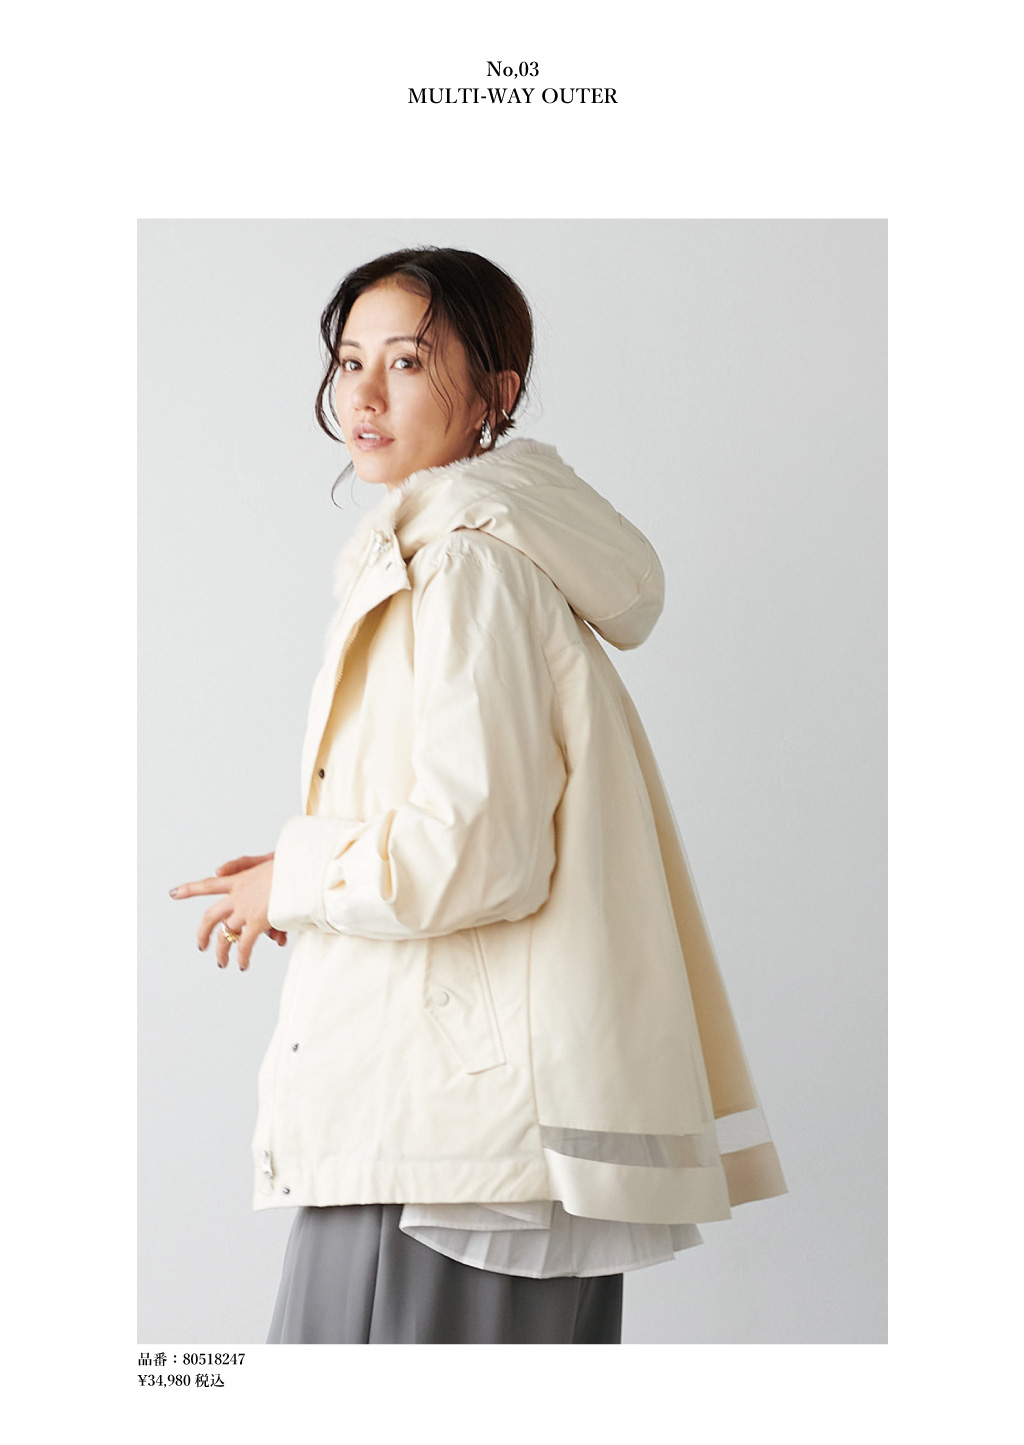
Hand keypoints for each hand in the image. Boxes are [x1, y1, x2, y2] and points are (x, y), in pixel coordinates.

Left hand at [170, 855, 284, 970]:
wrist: (303, 868)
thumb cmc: (291, 863)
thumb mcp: (265, 858)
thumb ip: (243, 864)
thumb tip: (217, 871)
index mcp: (240, 879)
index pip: (209, 884)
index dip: (190, 889)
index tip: (174, 893)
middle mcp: (237, 895)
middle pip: (210, 917)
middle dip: (203, 932)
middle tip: (201, 946)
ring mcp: (245, 909)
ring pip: (225, 935)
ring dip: (222, 951)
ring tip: (222, 963)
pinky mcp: (257, 921)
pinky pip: (244, 944)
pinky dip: (242, 956)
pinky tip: (242, 964)